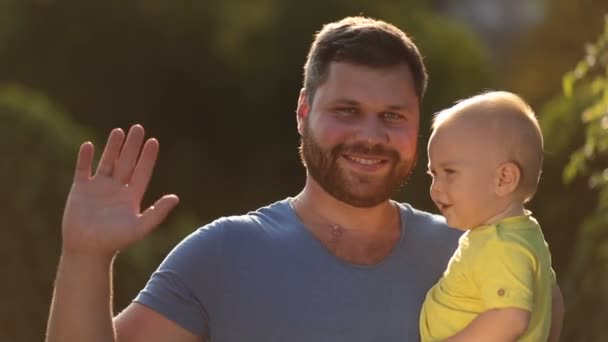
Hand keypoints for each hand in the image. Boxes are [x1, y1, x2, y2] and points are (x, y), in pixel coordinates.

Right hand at [62, 125, 178, 256]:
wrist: (88, 250)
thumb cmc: (115, 242)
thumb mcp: (140, 227)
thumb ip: (158, 212)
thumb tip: (176, 197)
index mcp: (132, 196)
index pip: (142, 171)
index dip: (148, 157)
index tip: (154, 141)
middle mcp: (117, 189)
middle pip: (126, 162)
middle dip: (132, 146)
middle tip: (138, 127)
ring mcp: (98, 188)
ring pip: (107, 162)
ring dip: (112, 147)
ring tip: (119, 131)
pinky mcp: (80, 190)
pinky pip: (83, 169)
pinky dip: (85, 158)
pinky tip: (88, 145)